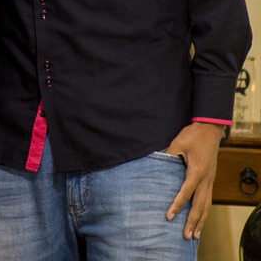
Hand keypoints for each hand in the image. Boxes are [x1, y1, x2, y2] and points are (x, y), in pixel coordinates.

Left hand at [165, 121, 225, 239]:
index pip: (186, 192)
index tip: (169, 216)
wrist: (210, 130)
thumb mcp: (177, 142)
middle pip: (200, 205)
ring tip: (195, 235)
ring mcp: (210, 181)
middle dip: (193, 222)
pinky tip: (200, 220)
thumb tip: (155, 164)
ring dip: (201, 221)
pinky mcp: (210, 180)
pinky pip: (208, 200)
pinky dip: (204, 212)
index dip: (177, 205)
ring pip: (206, 205)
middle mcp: (206, 180)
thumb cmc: (193, 135)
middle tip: (186, 236)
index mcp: (197, 172)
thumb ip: (167, 155)